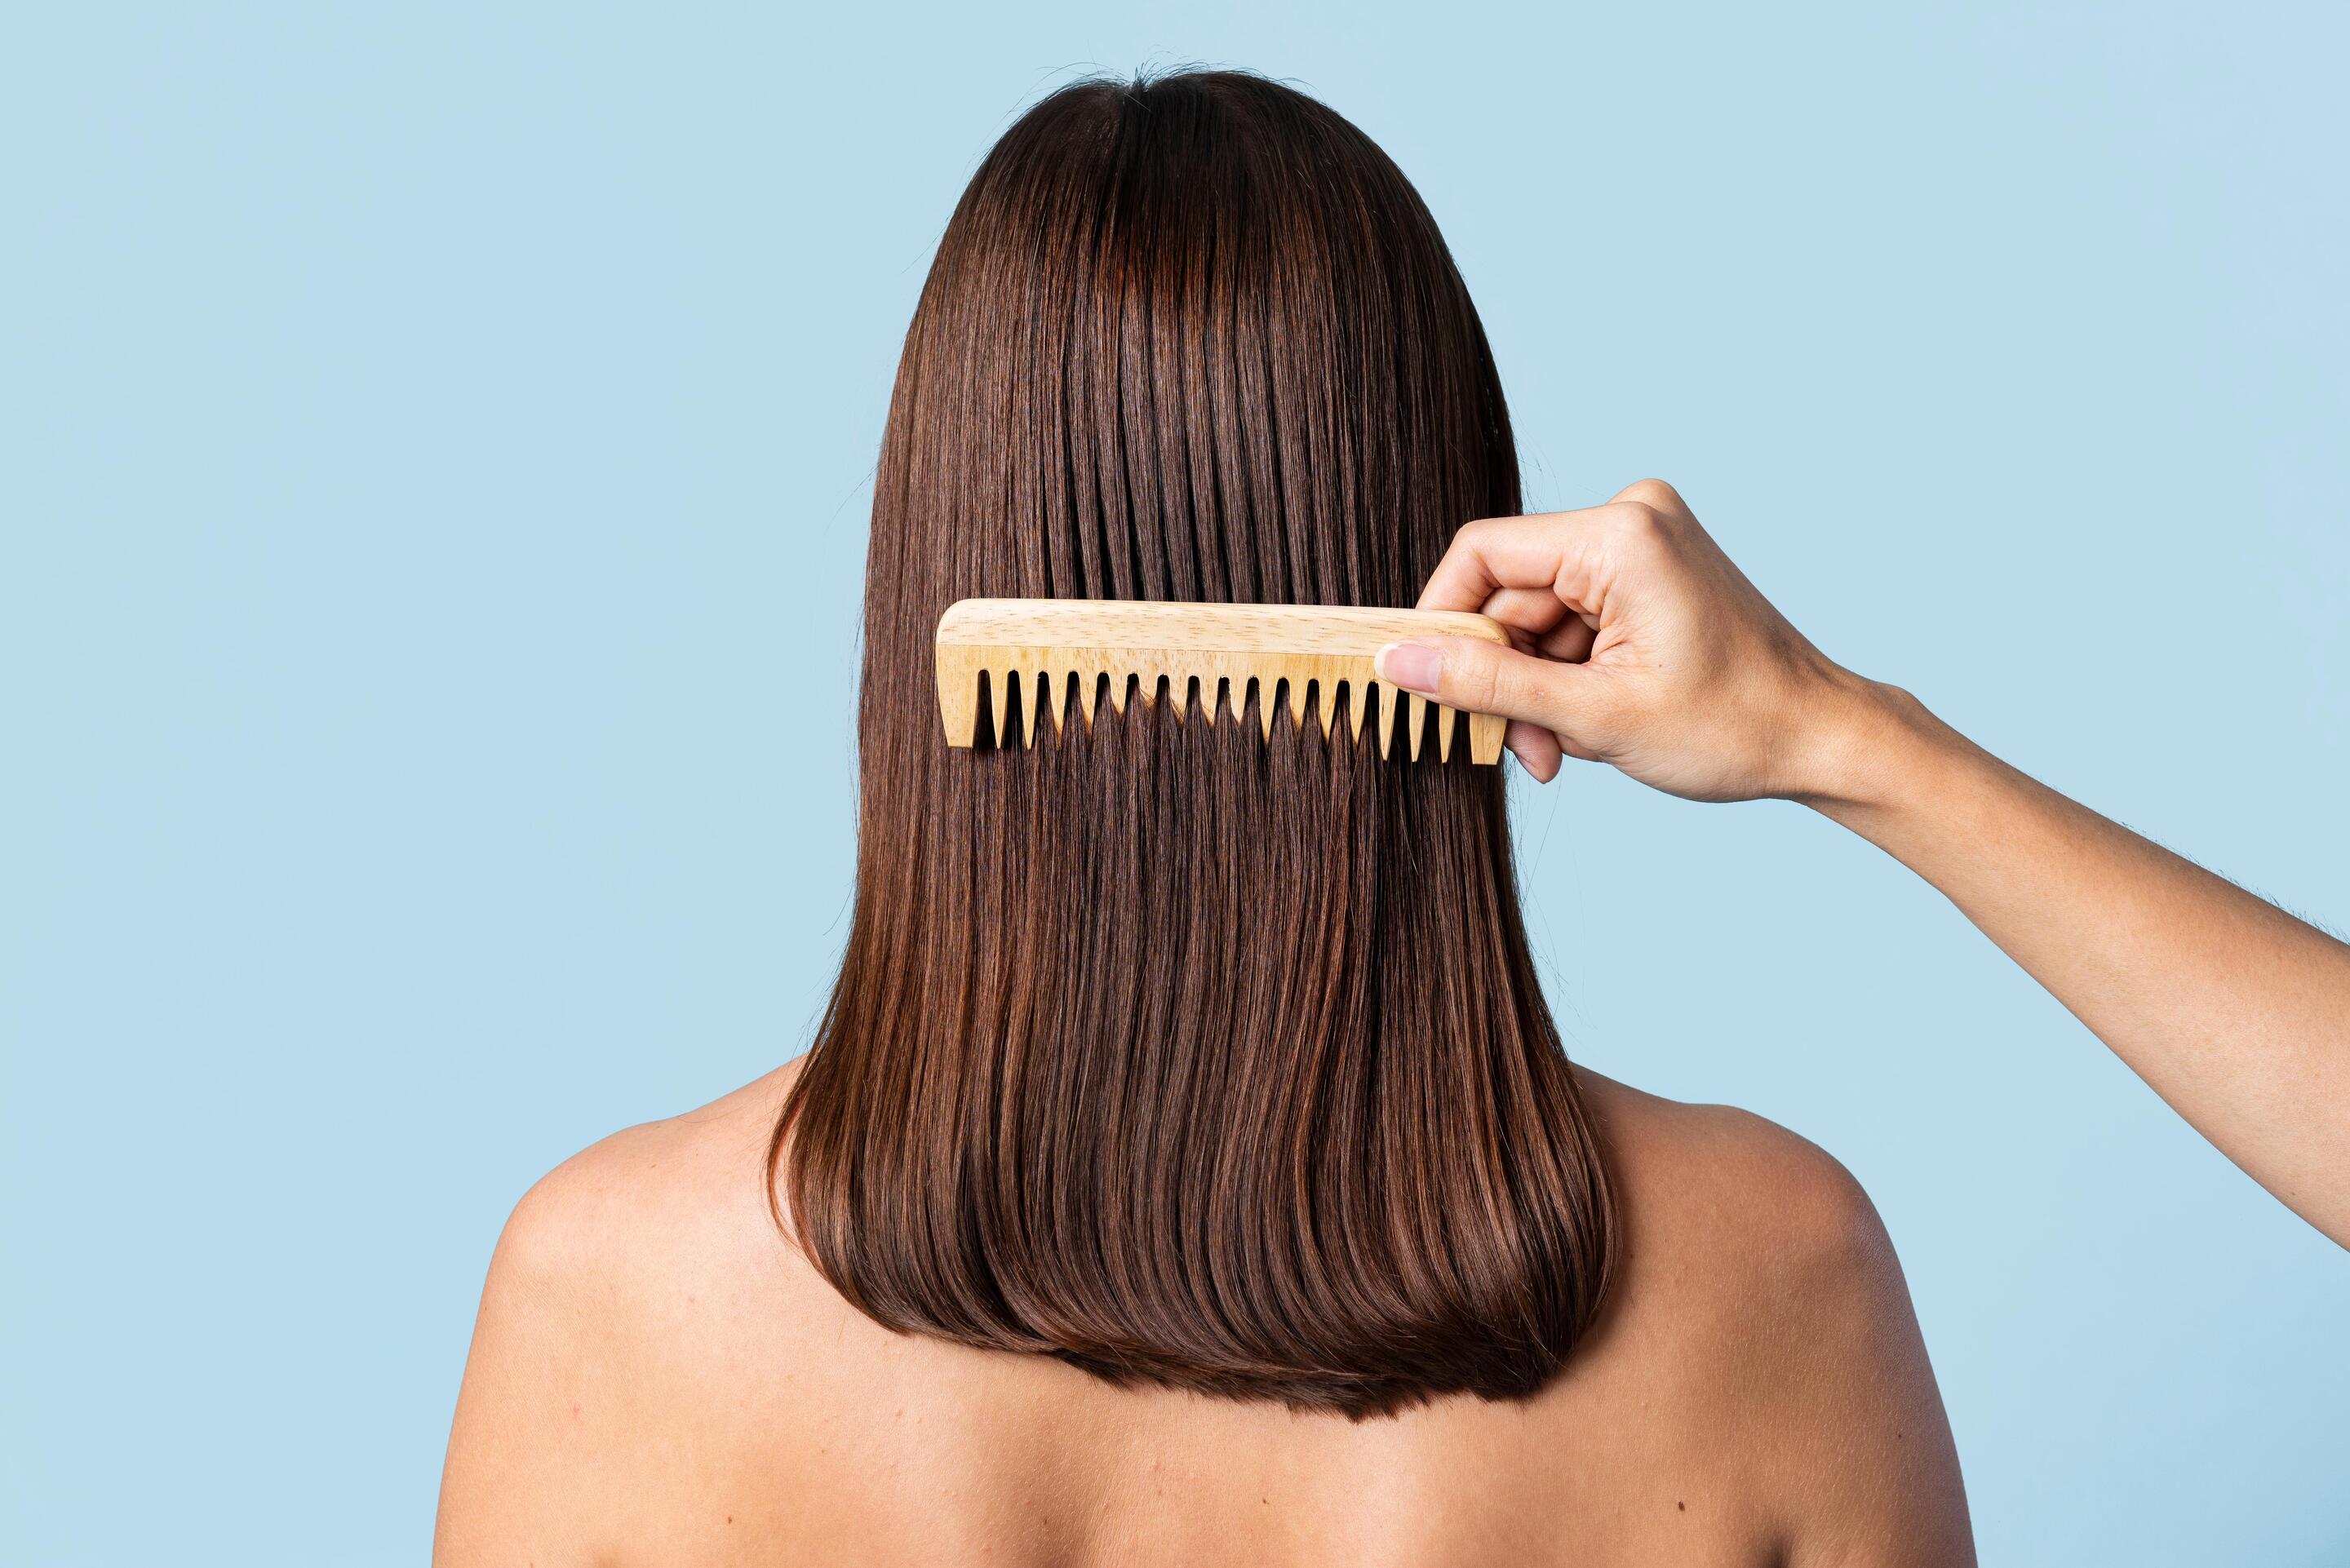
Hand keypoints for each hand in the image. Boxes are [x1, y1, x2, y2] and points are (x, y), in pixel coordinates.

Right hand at [1376, 480, 1878, 798]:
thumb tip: (1397, 662)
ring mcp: (1642, 542)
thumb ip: (1485, 684)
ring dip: (1535, 689)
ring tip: (1561, 752)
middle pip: (1510, 594)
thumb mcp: (1591, 716)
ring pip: (1537, 618)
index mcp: (1619, 535)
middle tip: (1518, 750)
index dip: (1440, 620)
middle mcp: (1630, 518)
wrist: (1820, 739)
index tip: (1422, 684)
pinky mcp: (1648, 571)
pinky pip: (1571, 620)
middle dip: (1504, 677)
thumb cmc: (1730, 727)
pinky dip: (1566, 677)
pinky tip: (1586, 725)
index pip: (1483, 555)